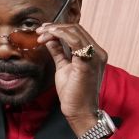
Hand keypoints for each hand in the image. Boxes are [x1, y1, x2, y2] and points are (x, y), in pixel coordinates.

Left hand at [37, 21, 106, 136]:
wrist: (79, 111)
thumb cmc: (73, 93)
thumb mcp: (64, 67)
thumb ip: (59, 52)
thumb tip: (50, 40)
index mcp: (94, 53)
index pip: (78, 33)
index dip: (60, 28)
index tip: (44, 30)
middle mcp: (98, 52)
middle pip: (76, 29)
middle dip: (55, 27)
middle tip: (40, 31)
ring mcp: (95, 57)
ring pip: (75, 32)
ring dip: (55, 30)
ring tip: (41, 34)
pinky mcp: (88, 62)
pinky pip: (74, 41)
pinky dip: (59, 35)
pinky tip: (48, 37)